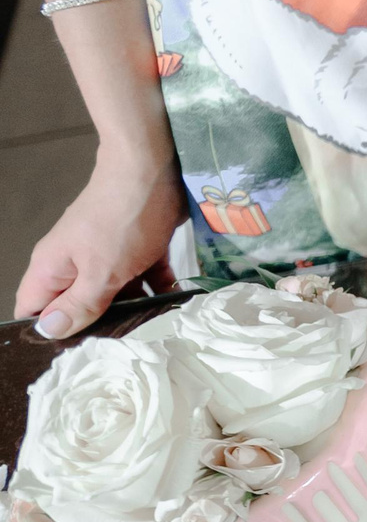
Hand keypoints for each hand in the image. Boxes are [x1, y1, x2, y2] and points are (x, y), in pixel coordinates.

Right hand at [13, 144, 183, 337]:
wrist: (153, 169)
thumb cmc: (123, 221)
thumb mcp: (101, 273)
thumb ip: (78, 304)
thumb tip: (48, 330)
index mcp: (52, 268)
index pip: (33, 308)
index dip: (47, 331)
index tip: (71, 352)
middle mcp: (73, 262)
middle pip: (77, 304)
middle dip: (98, 324)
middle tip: (123, 345)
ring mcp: (105, 253)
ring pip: (114, 292)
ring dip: (134, 308)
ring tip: (157, 328)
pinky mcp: (136, 246)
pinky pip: (142, 275)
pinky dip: (158, 287)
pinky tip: (178, 300)